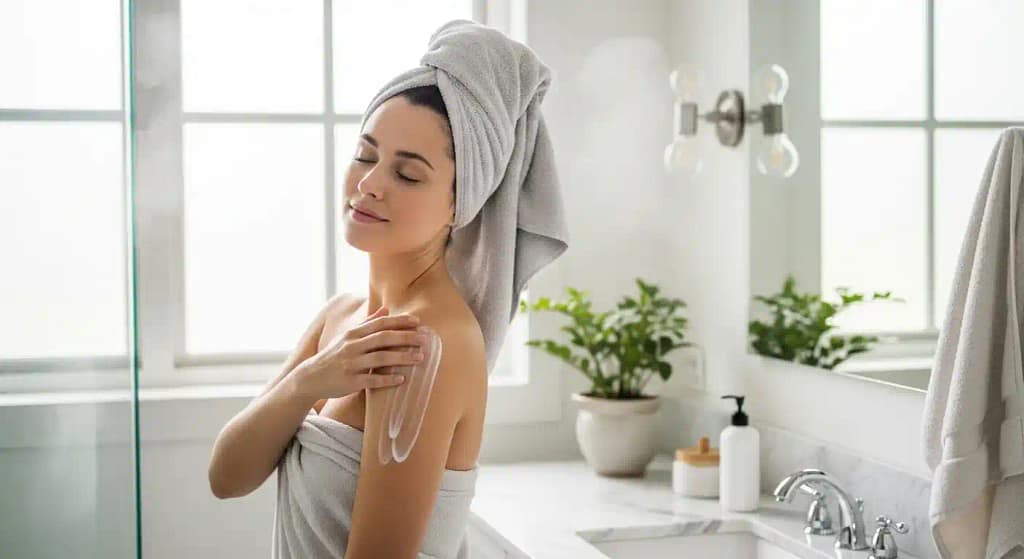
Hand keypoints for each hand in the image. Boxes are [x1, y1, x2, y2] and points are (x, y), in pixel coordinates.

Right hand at [294, 306, 426, 400]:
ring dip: (402, 358)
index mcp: (353, 334)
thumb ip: (368, 323)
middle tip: (424, 340)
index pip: (380, 324)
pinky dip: (387, 380)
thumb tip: (386, 309)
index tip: (418, 322)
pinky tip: (402, 379)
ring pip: (380, 359)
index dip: (399, 322)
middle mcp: (352, 347)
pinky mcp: (350, 382)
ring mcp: (351, 364)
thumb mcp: (347, 336)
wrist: (310, 377)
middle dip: (405, 338)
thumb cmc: (333, 355)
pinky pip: (372, 380)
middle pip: (383, 339)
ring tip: (420, 358)